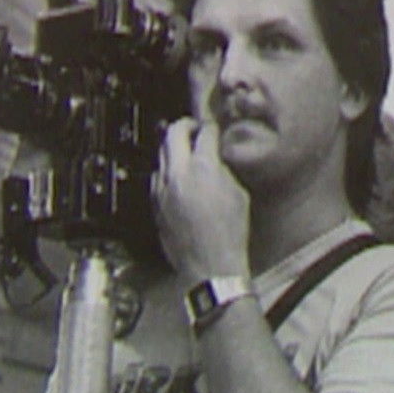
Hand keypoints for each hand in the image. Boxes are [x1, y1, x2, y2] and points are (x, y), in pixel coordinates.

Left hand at [152, 118, 249, 281]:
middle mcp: (179, 175)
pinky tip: (177, 176)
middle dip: (184, 126)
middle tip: (193, 128)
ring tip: (184, 151)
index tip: (212, 128)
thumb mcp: (238, 196)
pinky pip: (157, 177)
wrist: (211, 265)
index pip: (203, 134)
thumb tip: (215, 161)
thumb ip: (223, 172)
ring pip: (160, 154)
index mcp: (204, 169)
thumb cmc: (229, 235)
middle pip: (173, 134)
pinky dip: (167, 170)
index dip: (210, 127)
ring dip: (173, 148)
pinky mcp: (155, 204)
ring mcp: (163, 189)